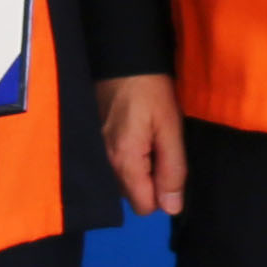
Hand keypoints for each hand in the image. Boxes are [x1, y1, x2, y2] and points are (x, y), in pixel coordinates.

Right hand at [101, 73, 188, 215]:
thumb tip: (172, 208)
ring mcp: (97, 153)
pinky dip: (128, 158)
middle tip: (161, 148)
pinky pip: (114, 166)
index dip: (163, 195)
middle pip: (132, 196)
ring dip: (139, 170)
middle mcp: (105, 164)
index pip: (144, 207)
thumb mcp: (171, 128)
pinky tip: (135, 136)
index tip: (171, 167)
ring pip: (123, 182)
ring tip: (149, 139)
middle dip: (150, 182)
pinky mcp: (95, 142)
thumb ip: (172, 170)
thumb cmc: (151, 92)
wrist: (121, 59)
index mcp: (125, 163)